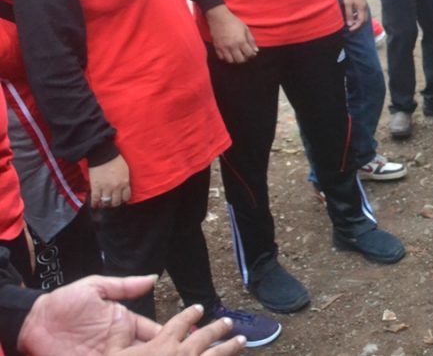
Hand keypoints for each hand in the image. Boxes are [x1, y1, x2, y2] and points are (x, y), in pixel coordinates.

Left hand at [18, 275, 244, 355]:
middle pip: (156, 352)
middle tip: (206, 350)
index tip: (203, 332)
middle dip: (180, 352)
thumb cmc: (62, 303)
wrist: (31, 322)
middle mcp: (120, 346)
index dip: (181, 334)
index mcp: (124, 326)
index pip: (160, 333)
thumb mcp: (95, 288)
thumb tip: (152, 279)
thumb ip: (124, 285)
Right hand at [89, 154, 130, 207]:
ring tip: (103, 204)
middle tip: (111, 203)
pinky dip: (94, 204)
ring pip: (106, 202)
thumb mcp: (125, 170)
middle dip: (114, 203)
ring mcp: (106, 188)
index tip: (120, 200)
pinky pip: (95, 199)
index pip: (126, 196)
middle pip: (116, 201)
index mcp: (125, 182)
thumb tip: (123, 188)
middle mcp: (116, 187)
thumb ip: (125, 180)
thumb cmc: (115, 160)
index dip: (123, 200)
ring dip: (105, 204)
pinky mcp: (96, 187)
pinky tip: (94, 205)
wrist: (103, 154)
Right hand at [118, 305, 245, 355]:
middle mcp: (182, 354)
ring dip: (230, 347)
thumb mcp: (113, 355)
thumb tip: (121, 322)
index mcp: (162, 344)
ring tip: (242, 340)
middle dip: (218, 327)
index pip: (180, 323)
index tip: (199, 309)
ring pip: (217, 354)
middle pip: (205, 336)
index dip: (190, 314)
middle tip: (229, 322)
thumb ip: (119, 338)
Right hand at [205, 5, 257, 63]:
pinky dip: (225, 57)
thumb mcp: (245, 29)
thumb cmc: (234, 22)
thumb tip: (256, 50)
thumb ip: (251, 40)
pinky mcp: (216, 47)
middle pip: (240, 60)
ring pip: (230, 61)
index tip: (251, 52)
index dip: (251, 54)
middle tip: (244, 55)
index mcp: (241, 41)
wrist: (219, 18)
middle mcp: (232, 46)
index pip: (249, 54)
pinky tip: (228, 53)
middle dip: (244, 59)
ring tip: (236, 54)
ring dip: (235, 59)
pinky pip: (221, 58)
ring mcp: (224, 48)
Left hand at [341, 0, 367, 32]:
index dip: (356, 26)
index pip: (361, 21)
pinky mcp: (362, 1)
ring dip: (358, 20)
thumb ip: (349, 14)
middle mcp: (365, 7)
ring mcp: (364, 4)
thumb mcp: (347, 4)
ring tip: (351, 22)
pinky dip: (358, 15)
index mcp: (362, 8)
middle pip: (364, 19)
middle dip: (358, 25)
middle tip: (351, 27)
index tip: (350, 29)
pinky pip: (361, 12)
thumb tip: (350, 24)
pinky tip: (352, 15)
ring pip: (363, 15)